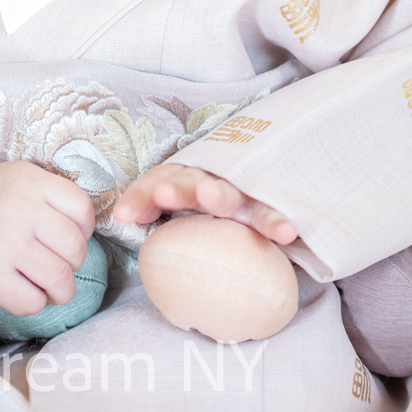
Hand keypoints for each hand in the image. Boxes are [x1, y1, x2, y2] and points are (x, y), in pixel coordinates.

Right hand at [0, 161, 94, 314]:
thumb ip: (54, 194)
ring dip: (59, 288)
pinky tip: (22, 289)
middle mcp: (19, 210)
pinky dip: (34, 302)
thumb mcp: (21, 179)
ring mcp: (4, 245)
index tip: (69, 234)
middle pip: (76, 248)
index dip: (84, 229)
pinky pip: (34, 303)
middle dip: (73, 261)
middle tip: (57, 260)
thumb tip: (92, 226)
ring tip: (46, 282)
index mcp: (30, 181)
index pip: (83, 209)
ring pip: (60, 279)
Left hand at [113, 163, 297, 243]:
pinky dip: (276, 220)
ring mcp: (241, 194)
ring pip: (229, 193)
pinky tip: (286, 232)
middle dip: (176, 187)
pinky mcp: (267, 207)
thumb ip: (160, 224)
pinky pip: (271, 213)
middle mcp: (213, 183)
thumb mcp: (185, 218)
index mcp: (187, 183)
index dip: (141, 193)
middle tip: (164, 194)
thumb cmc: (212, 220)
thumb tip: (127, 226)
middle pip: (191, 181)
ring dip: (220, 195)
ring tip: (210, 196)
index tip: (124, 215)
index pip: (160, 180)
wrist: (267, 194)